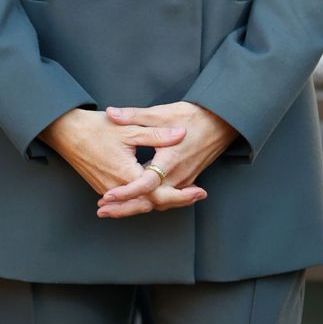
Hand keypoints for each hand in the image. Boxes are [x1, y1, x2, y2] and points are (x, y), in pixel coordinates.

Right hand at [39, 108, 205, 216]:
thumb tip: (180, 135)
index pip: (159, 194)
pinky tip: (157, 192)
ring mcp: (109, 190)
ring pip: (140, 203)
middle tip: (198, 195)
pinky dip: (145, 198)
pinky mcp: (104, 188)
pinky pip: (129, 199)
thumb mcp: (129, 128)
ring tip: (184, 195)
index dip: (182, 195)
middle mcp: (118, 188)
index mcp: (127, 175)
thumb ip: (156, 135)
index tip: (200, 192)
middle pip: (152, 204)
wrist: (66, 132)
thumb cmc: (96, 128)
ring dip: (161, 201)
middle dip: (176, 200)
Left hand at [98, 102, 237, 218]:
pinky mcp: (186, 181)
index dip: (126, 192)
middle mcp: (178, 176)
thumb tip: (111, 113)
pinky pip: (166, 198)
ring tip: (112, 210)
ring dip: (135, 207)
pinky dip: (149, 202)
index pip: (145, 184)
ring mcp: (184, 181)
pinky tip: (136, 201)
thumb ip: (134, 115)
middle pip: (149, 201)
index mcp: (170, 160)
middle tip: (102, 211)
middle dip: (125, 208)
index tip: (107, 196)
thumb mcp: (161, 113)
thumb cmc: (193, 116)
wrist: (220, 121)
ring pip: (158, 203)